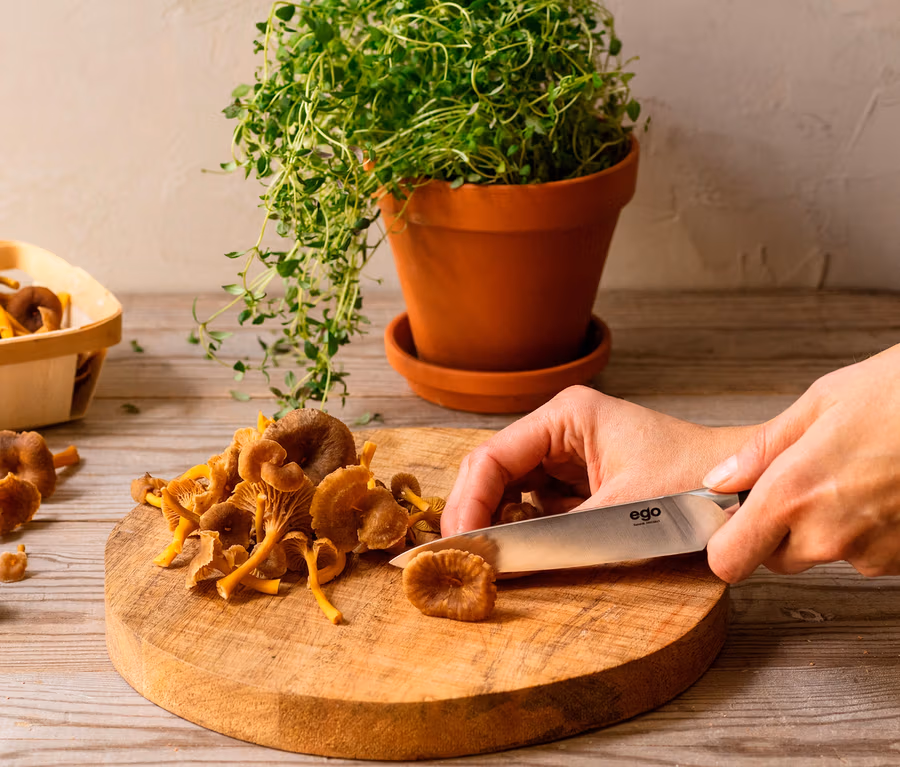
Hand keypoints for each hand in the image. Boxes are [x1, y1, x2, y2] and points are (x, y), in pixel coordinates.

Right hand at [442, 385, 751, 535]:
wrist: (743, 491)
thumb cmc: (694, 484)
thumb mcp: (620, 511)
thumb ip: (555, 534)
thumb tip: (499, 559)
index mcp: (567, 416)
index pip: (494, 457)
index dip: (469, 502)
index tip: (461, 545)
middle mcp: (560, 429)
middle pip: (493, 471)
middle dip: (475, 512)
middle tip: (462, 557)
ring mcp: (568, 454)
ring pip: (509, 489)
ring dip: (494, 522)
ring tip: (482, 558)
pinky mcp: (579, 481)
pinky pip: (534, 505)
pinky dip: (521, 529)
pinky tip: (514, 552)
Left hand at [705, 343, 899, 581]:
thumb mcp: (821, 402)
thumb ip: (762, 449)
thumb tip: (718, 479)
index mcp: (793, 493)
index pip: (729, 559)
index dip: (724, 543)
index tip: (730, 521)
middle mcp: (829, 534)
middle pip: (774, 558)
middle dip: (776, 528)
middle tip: (803, 480)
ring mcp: (872, 552)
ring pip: (823, 554)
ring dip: (826, 527)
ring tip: (854, 474)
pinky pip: (866, 553)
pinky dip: (866, 529)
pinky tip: (882, 488)